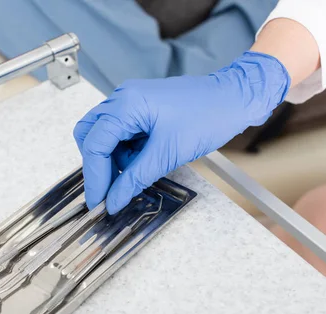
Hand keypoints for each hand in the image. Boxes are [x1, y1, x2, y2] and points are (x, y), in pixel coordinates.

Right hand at [74, 51, 289, 213]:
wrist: (234, 99)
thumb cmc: (209, 115)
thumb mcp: (168, 154)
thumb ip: (135, 178)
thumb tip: (114, 200)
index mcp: (126, 104)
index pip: (95, 144)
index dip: (94, 177)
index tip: (98, 202)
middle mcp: (123, 98)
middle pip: (91, 136)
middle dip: (97, 167)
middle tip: (107, 193)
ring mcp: (131, 102)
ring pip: (105, 137)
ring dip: (113, 161)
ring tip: (132, 177)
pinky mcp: (141, 110)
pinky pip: (121, 135)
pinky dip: (126, 154)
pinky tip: (141, 164)